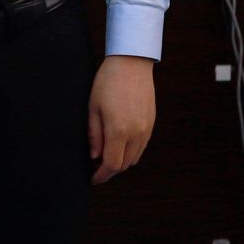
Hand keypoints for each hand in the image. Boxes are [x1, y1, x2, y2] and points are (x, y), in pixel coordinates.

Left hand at [88, 55, 155, 184]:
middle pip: (124, 164)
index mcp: (119, 130)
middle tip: (95, 167)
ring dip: (121, 161)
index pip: (112, 164)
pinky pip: (141, 146)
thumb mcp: (92, 108)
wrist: (131, 64)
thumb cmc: (107, 83)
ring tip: (105, 156)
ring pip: (134, 157)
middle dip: (109, 169)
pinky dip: (130, 151)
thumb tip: (94, 156)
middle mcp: (137, 133)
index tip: (93, 179)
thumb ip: (94, 135)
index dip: (101, 175)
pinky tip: (118, 144)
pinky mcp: (151, 124)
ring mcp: (147, 129)